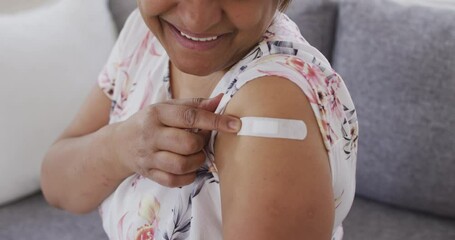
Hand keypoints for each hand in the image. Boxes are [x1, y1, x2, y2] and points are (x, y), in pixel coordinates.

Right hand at [111, 94, 239, 186]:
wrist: (119, 144)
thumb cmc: (151, 122)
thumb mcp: (167, 107)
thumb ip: (194, 104)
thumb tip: (220, 99)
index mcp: (157, 113)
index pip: (190, 116)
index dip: (215, 121)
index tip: (236, 124)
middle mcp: (151, 134)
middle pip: (186, 143)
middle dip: (202, 144)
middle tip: (202, 141)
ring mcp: (148, 156)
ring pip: (180, 164)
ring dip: (197, 161)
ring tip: (196, 154)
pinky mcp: (148, 173)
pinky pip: (173, 180)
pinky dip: (188, 176)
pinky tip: (189, 168)